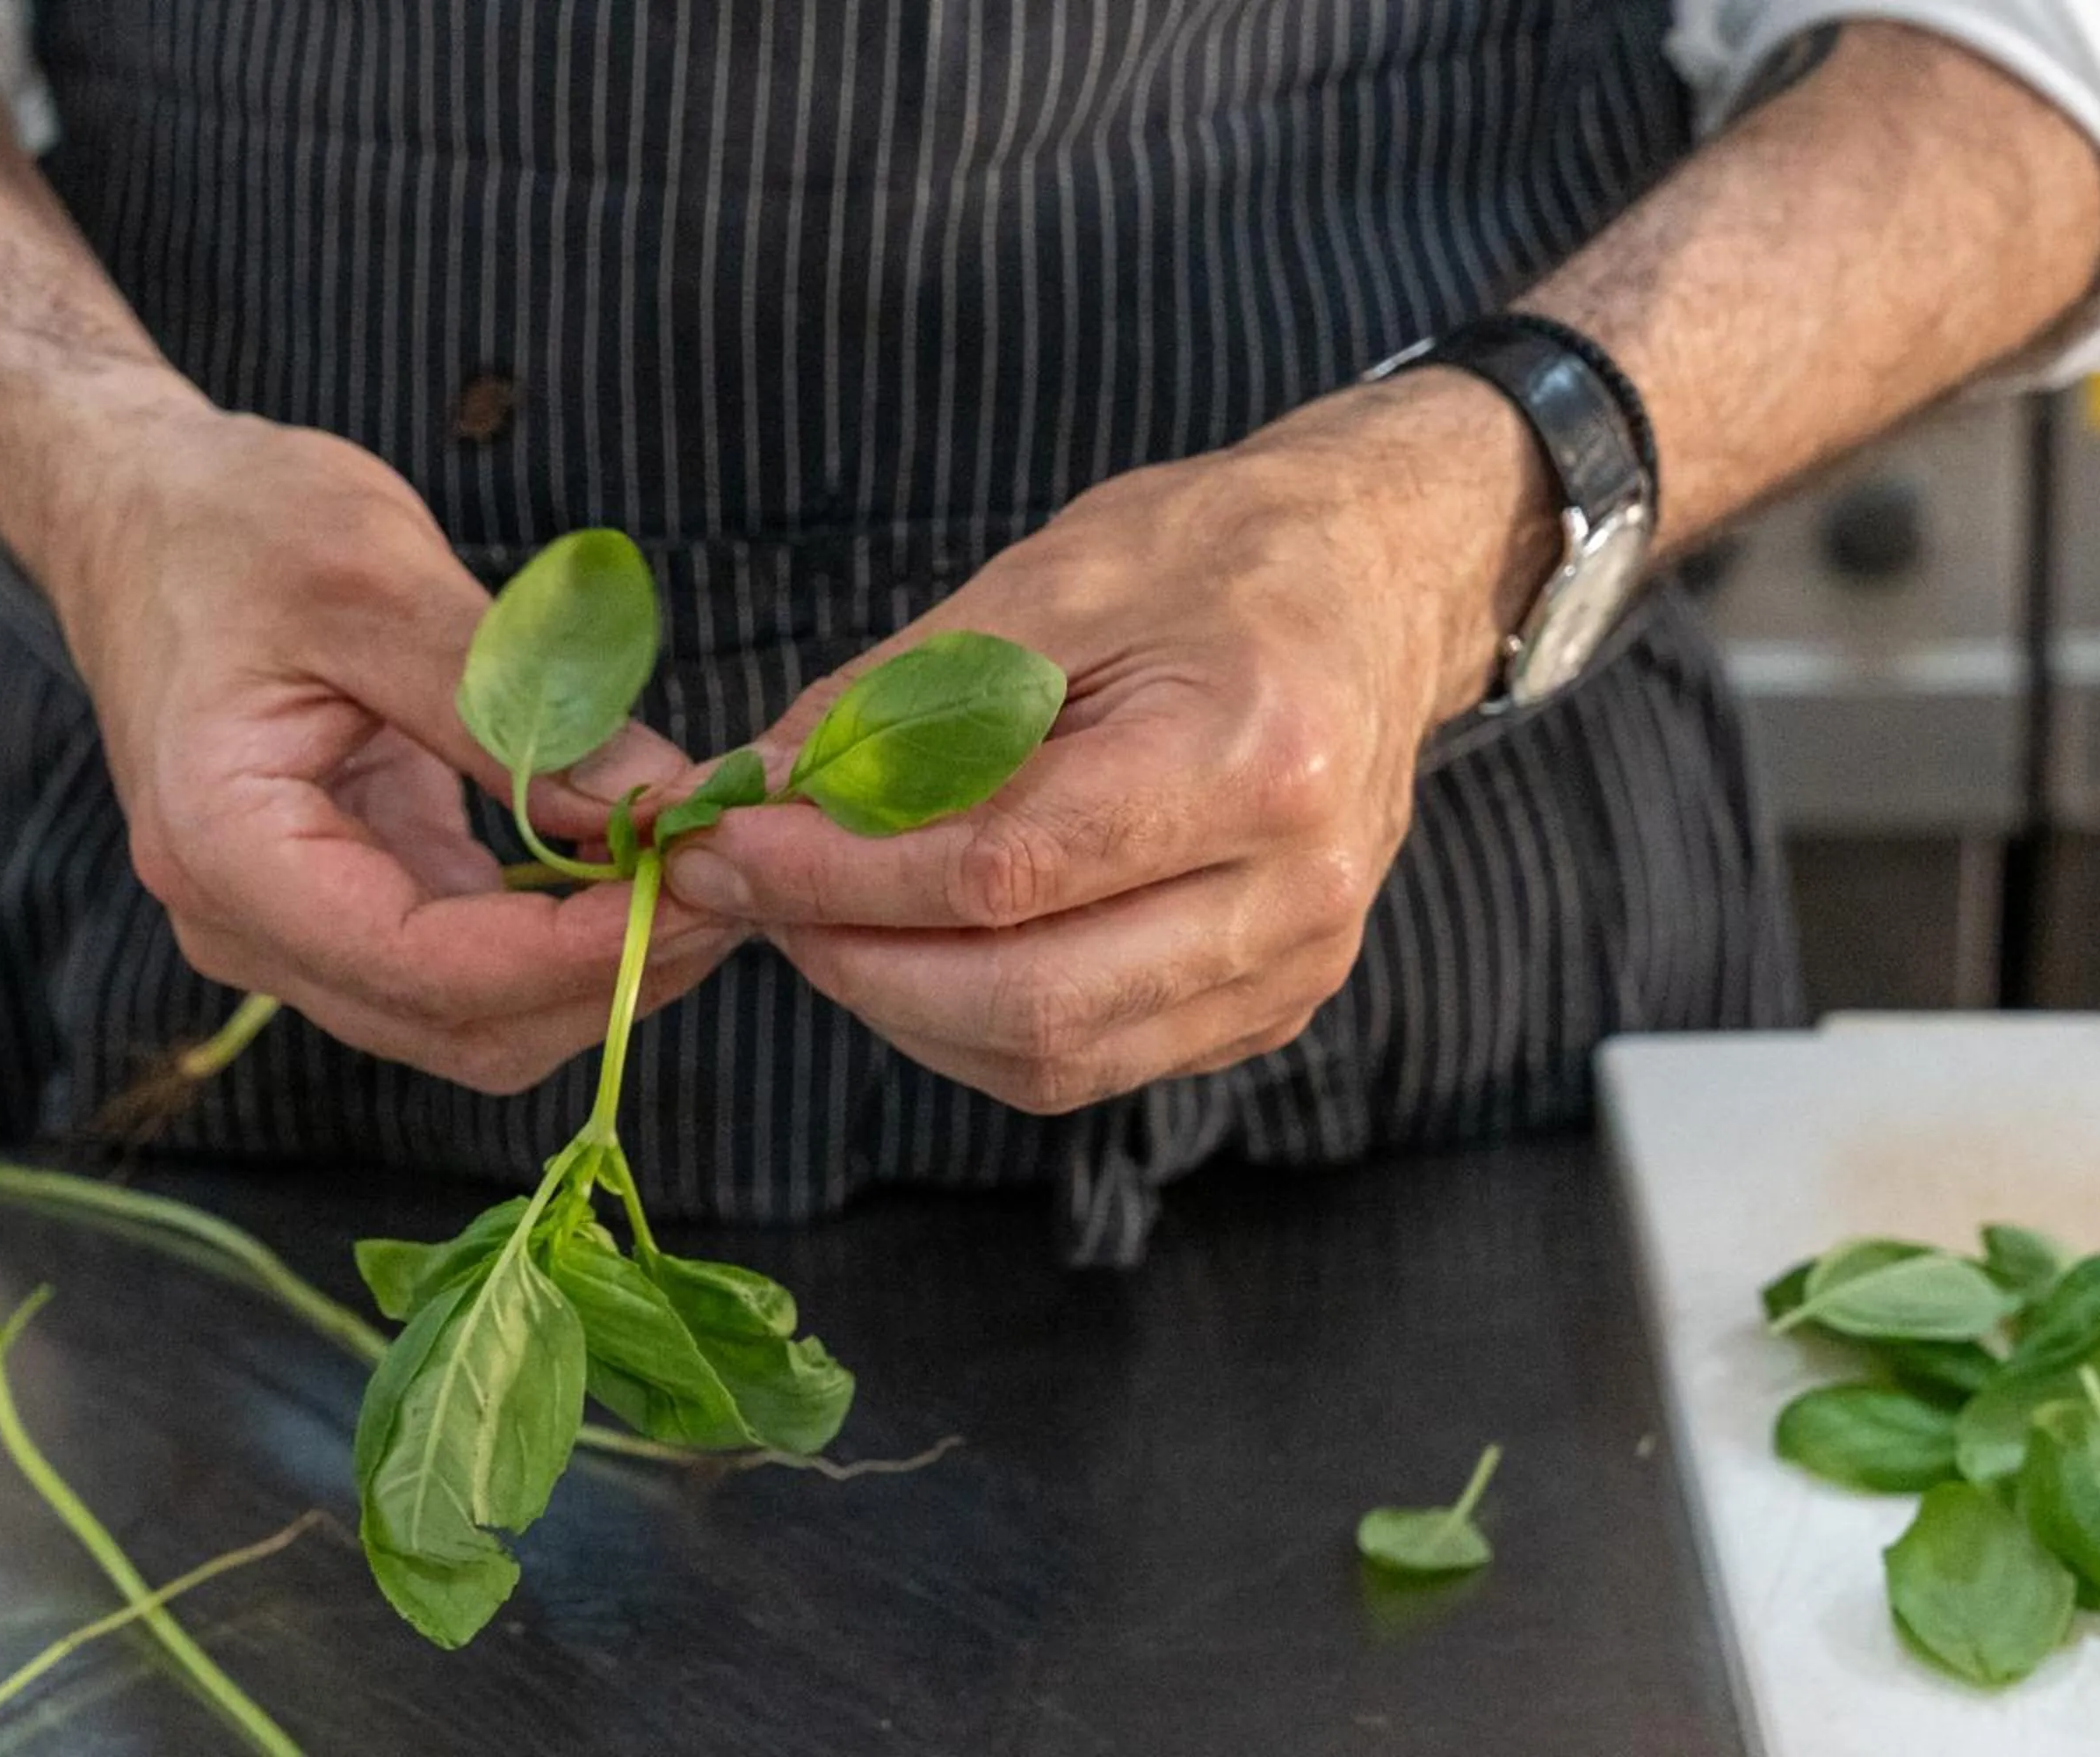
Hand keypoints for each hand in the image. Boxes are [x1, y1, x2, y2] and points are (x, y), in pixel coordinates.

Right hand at [29, 387, 737, 1092]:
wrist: (145, 511)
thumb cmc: (235, 522)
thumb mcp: (375, 576)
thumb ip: (511, 698)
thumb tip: (654, 801)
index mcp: (228, 849)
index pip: (424, 966)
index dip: (574, 951)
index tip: (697, 889)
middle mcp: (246, 923)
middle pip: (459, 1024)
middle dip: (606, 974)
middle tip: (732, 881)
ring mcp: (292, 927)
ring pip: (474, 1017)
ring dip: (596, 968)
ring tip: (704, 874)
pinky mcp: (344, 901)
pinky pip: (469, 960)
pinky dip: (561, 930)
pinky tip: (639, 865)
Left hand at [661, 373, 1558, 1112]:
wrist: (1377, 588)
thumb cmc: (1218, 562)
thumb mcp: (1051, 582)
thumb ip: (901, 697)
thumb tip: (760, 792)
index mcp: (1256, 757)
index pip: (1005, 869)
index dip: (837, 873)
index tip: (722, 844)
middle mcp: (1295, 891)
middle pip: (1028, 1001)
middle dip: (853, 959)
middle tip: (752, 893)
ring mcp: (1294, 967)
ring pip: (1051, 1060)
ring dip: (900, 1004)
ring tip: (822, 915)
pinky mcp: (1269, 1007)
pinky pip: (1090, 1064)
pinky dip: (971, 1022)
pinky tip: (918, 946)